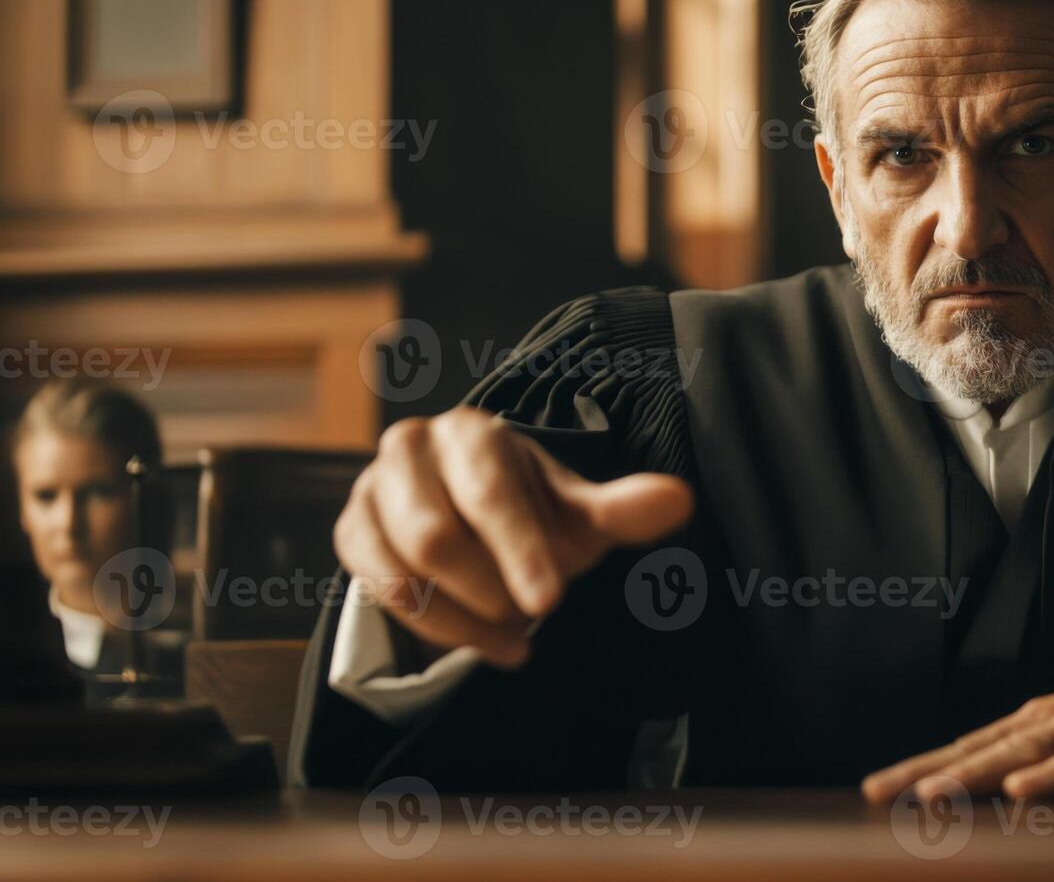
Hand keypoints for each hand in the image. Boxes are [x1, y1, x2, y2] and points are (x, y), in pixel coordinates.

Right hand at [334, 406, 693, 667]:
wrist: (478, 524)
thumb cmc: (535, 515)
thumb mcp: (580, 515)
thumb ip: (624, 509)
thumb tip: (680, 499)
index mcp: (474, 432)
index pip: (492, 495)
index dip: (520, 552)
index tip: (548, 605)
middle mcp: (412, 448)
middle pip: (435, 537)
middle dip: (488, 589)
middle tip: (533, 615)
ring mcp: (373, 488)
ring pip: (400, 571)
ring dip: (461, 619)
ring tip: (513, 640)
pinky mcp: (352, 530)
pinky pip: (376, 591)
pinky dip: (433, 628)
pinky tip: (480, 642)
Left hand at [861, 676, 1053, 803]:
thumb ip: (1026, 762)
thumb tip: (977, 790)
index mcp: (1025, 727)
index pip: (962, 750)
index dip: (918, 768)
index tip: (875, 790)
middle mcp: (1041, 723)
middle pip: (973, 751)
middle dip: (924, 773)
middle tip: (879, 792)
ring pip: (1013, 755)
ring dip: (970, 775)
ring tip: (930, 796)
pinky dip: (1046, 778)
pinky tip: (1018, 792)